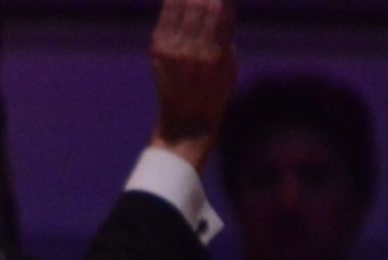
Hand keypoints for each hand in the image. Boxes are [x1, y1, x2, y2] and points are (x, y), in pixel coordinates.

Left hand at [150, 0, 237, 171]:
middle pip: (201, 5)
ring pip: (182, 7)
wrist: (186, 120)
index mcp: (216, 54)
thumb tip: (223, 4)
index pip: (220, 11)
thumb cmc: (215, 92)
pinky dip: (173, 2)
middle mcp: (193, 50)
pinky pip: (166, 17)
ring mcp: (173, 50)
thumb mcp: (230, 66)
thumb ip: (226, 34)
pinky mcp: (157, 50)